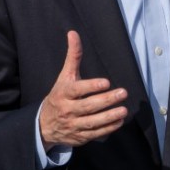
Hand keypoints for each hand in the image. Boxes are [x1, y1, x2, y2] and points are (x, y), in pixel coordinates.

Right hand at [39, 31, 127, 150]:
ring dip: (109, 116)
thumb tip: (73, 33)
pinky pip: (94, 133)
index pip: (76, 90)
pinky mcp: (79, 137)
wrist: (44, 124)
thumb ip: (72, 56)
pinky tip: (119, 121)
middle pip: (87, 106)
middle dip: (106, 101)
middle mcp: (67, 110)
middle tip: (123, 93)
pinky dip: (107, 128)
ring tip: (124, 109)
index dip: (90, 87)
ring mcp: (73, 125)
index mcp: (63, 93)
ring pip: (92, 122)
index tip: (106, 83)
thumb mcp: (64, 76)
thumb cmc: (59, 95)